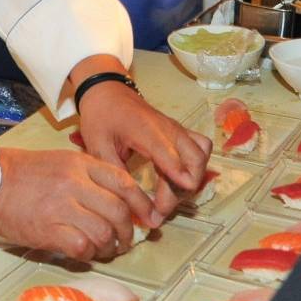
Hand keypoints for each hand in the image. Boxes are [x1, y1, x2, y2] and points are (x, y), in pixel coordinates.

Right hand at [0, 146, 161, 260]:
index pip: (123, 182)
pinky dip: (88, 255)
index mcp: (80, 163)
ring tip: (105, 250)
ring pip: (103, 233)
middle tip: (125, 240)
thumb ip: (88, 176)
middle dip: (128, 231)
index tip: (148, 217)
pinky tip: (83, 253)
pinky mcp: (48, 230)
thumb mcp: (61, 161)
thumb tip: (117, 200)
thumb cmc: (24, 172)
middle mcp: (75, 183)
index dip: (142, 203)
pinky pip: (82, 248)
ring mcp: (62, 206)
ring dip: (109, 247)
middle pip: (118, 211)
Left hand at [76, 81, 211, 218]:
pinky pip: (200, 149)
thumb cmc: (101, 117)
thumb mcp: (98, 146)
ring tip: (168, 195)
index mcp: (146, 129)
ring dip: (192, 179)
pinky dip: (195, 167)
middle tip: (160, 208)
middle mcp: (168, 128)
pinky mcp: (179, 131)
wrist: (106, 91)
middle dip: (182, 190)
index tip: (165, 209)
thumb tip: (133, 205)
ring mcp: (177, 128)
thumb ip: (116, 174)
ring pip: (202, 155)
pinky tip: (177, 181)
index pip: (168, 156)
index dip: (173, 183)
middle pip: (195, 159)